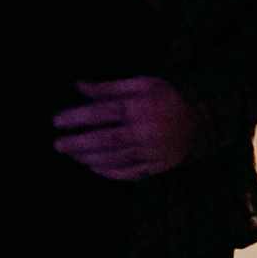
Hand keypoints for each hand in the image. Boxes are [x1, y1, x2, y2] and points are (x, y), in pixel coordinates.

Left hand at [52, 75, 199, 181]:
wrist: (200, 120)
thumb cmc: (164, 97)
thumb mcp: (140, 84)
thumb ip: (108, 88)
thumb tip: (78, 86)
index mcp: (139, 107)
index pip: (101, 113)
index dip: (75, 117)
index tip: (56, 121)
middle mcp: (145, 132)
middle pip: (104, 140)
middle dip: (77, 143)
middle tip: (57, 144)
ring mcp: (152, 152)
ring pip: (114, 159)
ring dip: (88, 158)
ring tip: (71, 154)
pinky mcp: (158, 167)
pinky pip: (129, 173)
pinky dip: (109, 172)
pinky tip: (93, 166)